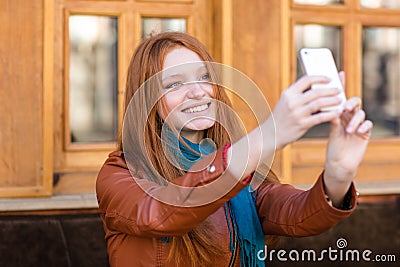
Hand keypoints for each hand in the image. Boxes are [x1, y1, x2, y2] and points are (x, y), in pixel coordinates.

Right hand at [271, 75, 342, 148]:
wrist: (272, 134)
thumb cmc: (282, 117)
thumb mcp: (285, 102)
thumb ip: (298, 94)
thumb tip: (317, 86)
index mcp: (288, 93)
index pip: (306, 80)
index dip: (320, 78)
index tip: (329, 79)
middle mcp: (292, 102)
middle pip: (315, 92)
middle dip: (330, 90)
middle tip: (339, 90)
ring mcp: (297, 113)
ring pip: (319, 103)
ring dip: (332, 101)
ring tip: (340, 100)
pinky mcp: (302, 124)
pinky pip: (320, 117)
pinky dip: (330, 114)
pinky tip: (337, 113)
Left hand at [324, 72, 372, 205]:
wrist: (339, 161)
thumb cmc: (332, 144)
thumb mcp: (328, 129)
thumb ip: (324, 114)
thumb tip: (315, 100)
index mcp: (339, 112)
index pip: (340, 96)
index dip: (340, 84)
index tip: (338, 73)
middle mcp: (350, 115)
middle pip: (353, 101)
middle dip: (349, 102)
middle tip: (345, 107)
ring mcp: (358, 123)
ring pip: (360, 113)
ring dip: (354, 119)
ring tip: (347, 129)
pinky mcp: (365, 133)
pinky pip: (368, 125)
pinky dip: (362, 126)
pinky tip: (356, 132)